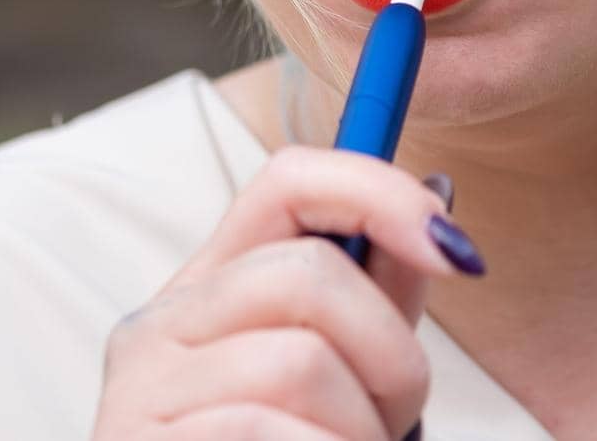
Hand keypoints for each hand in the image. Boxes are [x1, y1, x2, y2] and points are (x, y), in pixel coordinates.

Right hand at [89, 146, 477, 438]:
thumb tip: (439, 195)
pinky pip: (272, 434)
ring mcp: (140, 395)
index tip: (456, 250)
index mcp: (206, 293)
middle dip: (391, 357)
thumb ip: (377, 296)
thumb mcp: (334, 387)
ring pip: (300, 364)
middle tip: (390, 427)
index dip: (378, 190)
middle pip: (309, 273)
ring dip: (359, 438)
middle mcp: (159, 327)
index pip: (287, 181)